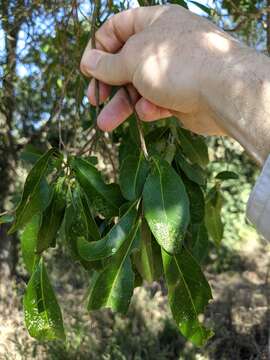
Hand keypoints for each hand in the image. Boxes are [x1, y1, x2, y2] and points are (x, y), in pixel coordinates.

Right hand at [80, 5, 244, 134]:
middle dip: (108, 85)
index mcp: (154, 23)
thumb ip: (108, 64)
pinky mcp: (180, 96)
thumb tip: (88, 62)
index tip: (87, 70)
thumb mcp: (133, 59)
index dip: (98, 48)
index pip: (117, 28)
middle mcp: (164, 45)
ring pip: (138, 88)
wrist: (222, 92)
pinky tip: (151, 111)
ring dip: (122, 106)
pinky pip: (156, 101)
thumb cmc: (176, 65)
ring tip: (105, 124)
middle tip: (94, 101)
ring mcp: (173, 72)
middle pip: (126, 63)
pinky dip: (151, 108)